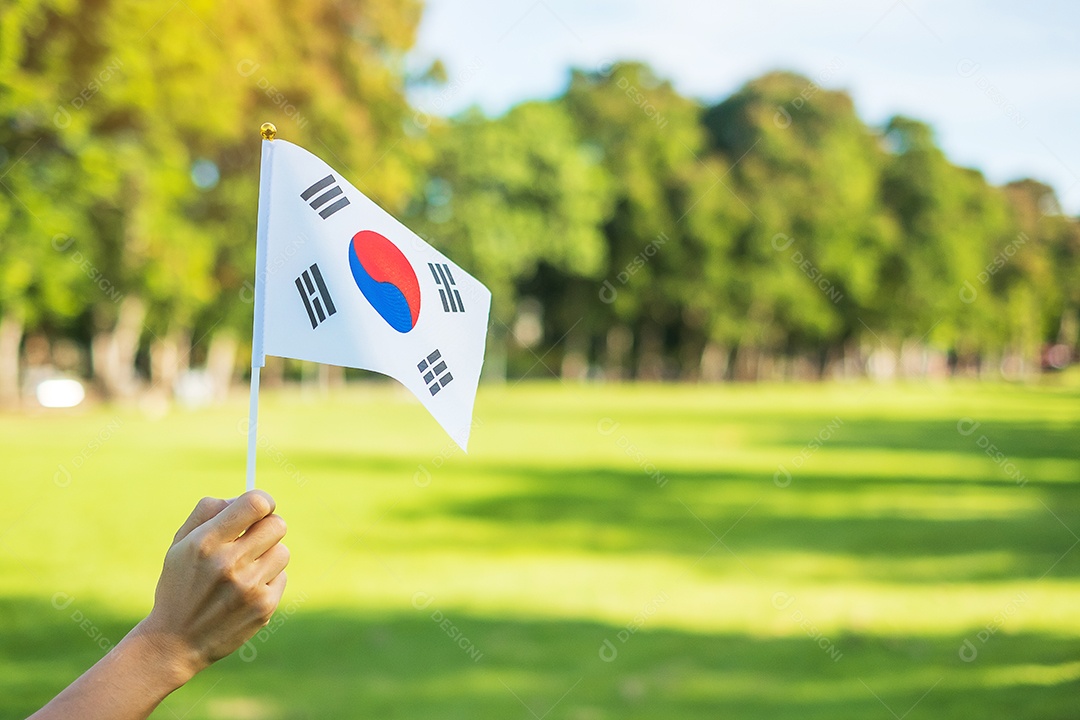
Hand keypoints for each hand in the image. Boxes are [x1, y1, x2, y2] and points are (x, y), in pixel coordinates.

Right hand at [132, 490, 288, 683]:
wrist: (174, 642)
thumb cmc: (180, 584)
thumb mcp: (180, 544)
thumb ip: (208, 511)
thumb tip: (243, 498)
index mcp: (206, 543)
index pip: (256, 504)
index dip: (264, 501)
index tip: (260, 508)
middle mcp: (229, 564)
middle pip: (278, 525)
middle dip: (267, 527)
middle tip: (253, 538)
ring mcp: (249, 588)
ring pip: (282, 552)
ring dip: (267, 556)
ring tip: (245, 569)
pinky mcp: (264, 607)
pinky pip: (282, 577)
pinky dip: (268, 580)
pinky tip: (245, 592)